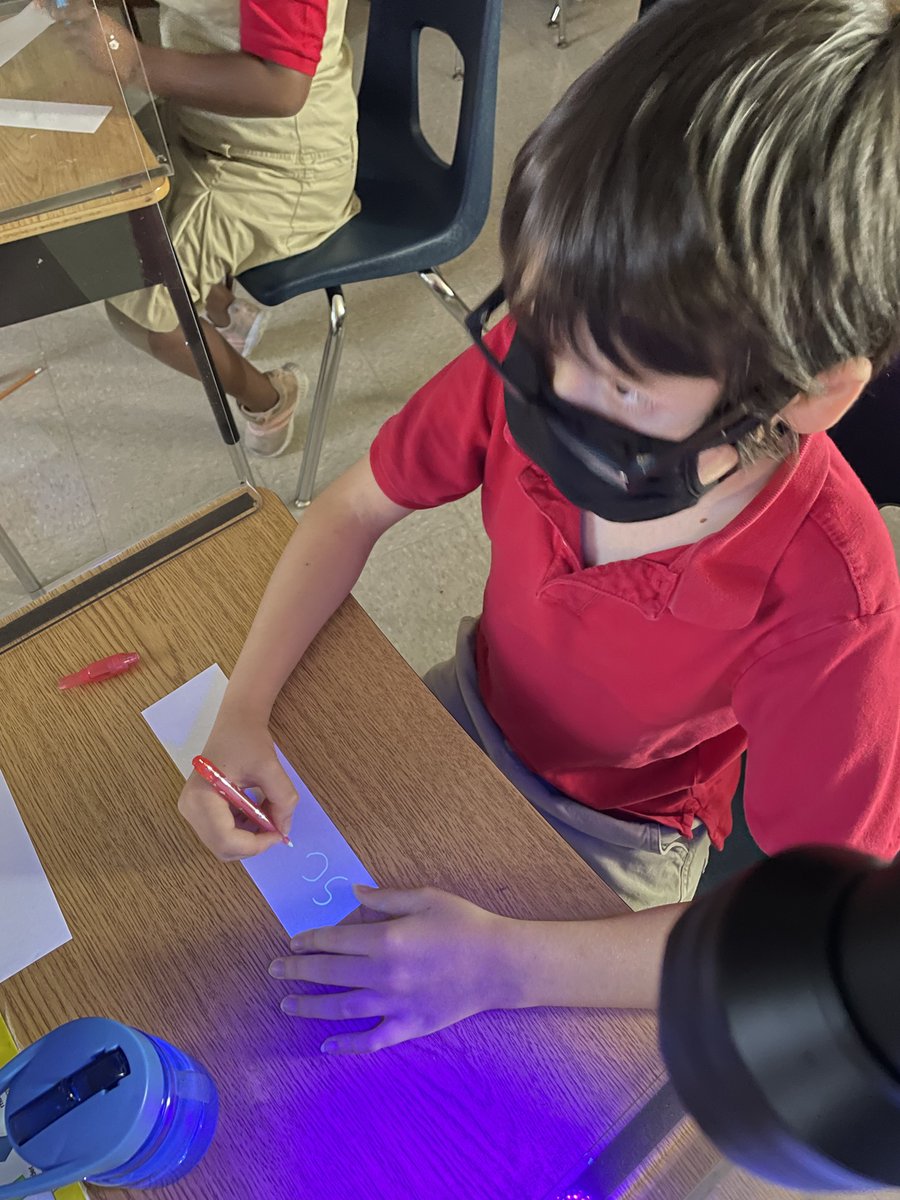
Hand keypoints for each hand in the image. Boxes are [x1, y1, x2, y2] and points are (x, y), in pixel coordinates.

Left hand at [56, 8, 141, 85]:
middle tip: (63, 31)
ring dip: (70, 42)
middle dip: (66, 30)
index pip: (71, 12)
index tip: (55, 15)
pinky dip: (78, 54)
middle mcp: (86, 31)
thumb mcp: (110, 25)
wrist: (134, 63)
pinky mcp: (88, 61)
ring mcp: (86, 47)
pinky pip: (78, 55)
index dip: (62, 13)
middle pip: (68, 28)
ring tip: (71, 43)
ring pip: (71, 43)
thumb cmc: (126, 42)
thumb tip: (81, 19)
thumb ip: (94, 21)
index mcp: (94, 18)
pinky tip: (83, 54)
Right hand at [177, 718, 297, 860]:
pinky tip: (255, 810)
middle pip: (224, 847)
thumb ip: (282, 800)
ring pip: (224, 844)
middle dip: (253, 843)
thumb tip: (283, 830)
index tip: (279, 832)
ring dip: (250, 837)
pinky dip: (244, 830)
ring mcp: (192, 811)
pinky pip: (223, 833)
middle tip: (275, 825)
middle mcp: (190, 809)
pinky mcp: (199, 811)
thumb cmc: (248, 739)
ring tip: (266, 812)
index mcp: (201, 797)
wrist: (236, 722)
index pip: (226, 840)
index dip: (256, 844)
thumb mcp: (270, 768)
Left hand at [268, 885, 512, 1053]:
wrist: (499, 963)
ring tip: (286, 1004)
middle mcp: (383, 974)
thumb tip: (352, 892)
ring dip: (309, 1006)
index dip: (309, 940)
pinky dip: (347, 1045)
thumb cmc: (464, 924)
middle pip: (329, 973)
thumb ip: (385, 897)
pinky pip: (371, 1040)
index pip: (334, 940)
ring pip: (340, 1008)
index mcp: (386, 939)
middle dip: (297, 971)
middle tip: (275, 970)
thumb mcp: (425, 898)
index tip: (292, 941)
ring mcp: (394, 1004)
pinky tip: (327, 1045)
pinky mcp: (409, 1026)